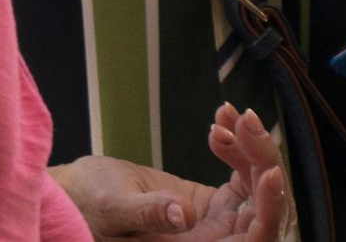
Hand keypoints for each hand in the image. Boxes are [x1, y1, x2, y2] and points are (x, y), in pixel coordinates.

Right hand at [52, 108, 287, 240]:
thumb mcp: (114, 207)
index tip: (269, 171)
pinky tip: (220, 118)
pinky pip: (241, 173)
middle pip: (263, 211)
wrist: (76, 193)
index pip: (253, 241)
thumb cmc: (86, 206)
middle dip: (263, 163)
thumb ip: (148, 213)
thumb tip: (185, 214)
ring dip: (251, 147)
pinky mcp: (212, 202)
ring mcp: (216, 223)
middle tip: (245, 122)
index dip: (269, 211)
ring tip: (229, 115)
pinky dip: (237, 143)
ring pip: (257, 188)